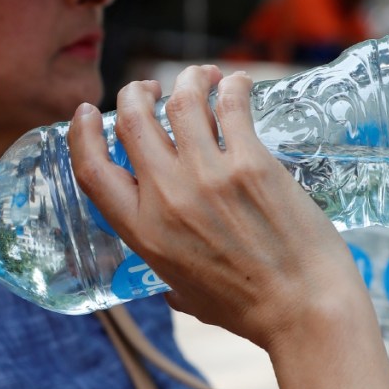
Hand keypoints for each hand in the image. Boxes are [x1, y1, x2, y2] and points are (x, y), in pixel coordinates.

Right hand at [68, 69, 369, 348]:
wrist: (305, 311)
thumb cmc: (249, 310)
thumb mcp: (186, 296)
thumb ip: (168, 279)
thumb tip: (169, 285)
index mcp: (143, 232)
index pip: (91, 170)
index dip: (83, 133)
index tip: (88, 112)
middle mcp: (166, 198)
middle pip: (133, 121)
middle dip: (136, 93)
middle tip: (150, 89)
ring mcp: (208, 177)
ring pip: (181, 102)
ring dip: (187, 79)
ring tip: (200, 77)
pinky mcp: (251, 164)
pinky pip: (231, 106)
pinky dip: (232, 86)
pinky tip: (237, 83)